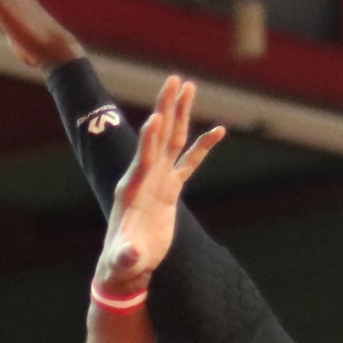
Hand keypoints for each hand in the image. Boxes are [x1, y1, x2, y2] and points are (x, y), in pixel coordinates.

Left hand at [97, 76, 225, 298]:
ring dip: (181, 114)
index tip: (155, 117)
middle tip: (173, 80)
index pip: (143, 160)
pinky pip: (190, 162)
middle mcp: (144, 177)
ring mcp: (158, 180)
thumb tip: (131, 256)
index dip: (149, 141)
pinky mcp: (170, 188)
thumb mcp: (124, 259)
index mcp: (132, 189)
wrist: (128, 263)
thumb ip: (126, 255)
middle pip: (158, 136)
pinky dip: (204, 146)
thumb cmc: (123, 260)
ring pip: (174, 140)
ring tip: (189, 86)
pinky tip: (219, 130)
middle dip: (166, 108)